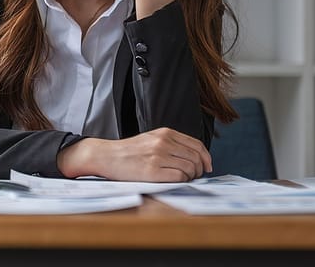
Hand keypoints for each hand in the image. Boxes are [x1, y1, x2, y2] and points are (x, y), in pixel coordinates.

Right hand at [57, 127, 211, 181]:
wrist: (107, 156)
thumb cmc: (129, 151)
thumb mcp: (151, 139)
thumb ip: (171, 144)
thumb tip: (195, 158)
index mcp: (165, 133)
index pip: (197, 145)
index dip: (206, 157)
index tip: (207, 166)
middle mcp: (164, 142)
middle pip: (196, 158)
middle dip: (199, 170)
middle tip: (194, 176)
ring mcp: (158, 156)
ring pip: (190, 168)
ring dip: (190, 177)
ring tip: (181, 179)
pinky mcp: (153, 171)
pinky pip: (179, 177)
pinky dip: (181, 181)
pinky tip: (173, 181)